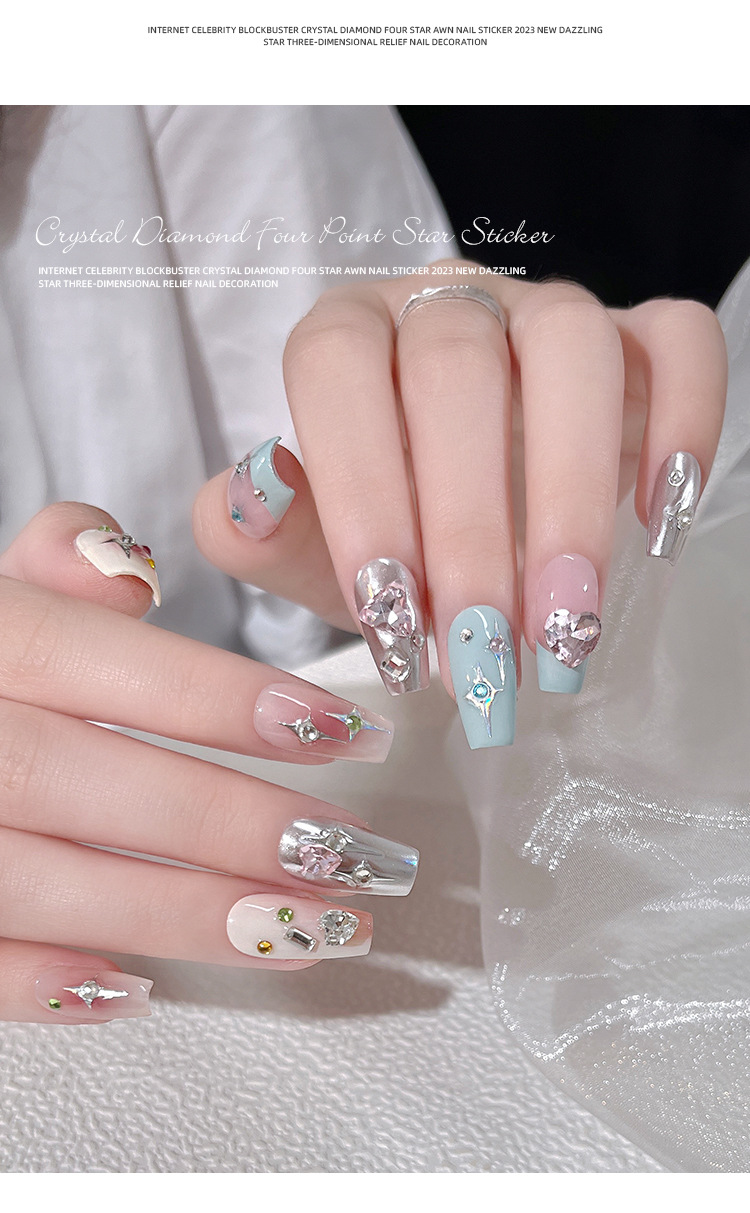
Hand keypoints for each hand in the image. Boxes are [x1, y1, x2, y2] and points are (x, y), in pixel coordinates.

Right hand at [0, 503, 417, 1023]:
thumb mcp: (1, 598)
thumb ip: (58, 562)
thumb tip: (128, 567)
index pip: (94, 658)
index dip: (218, 698)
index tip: (339, 731)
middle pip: (77, 777)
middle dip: (224, 822)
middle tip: (346, 854)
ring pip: (38, 881)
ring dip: (180, 916)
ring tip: (302, 930)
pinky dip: (43, 986)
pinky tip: (139, 990)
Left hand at [194, 260, 726, 745]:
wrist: (471, 520)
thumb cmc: (387, 535)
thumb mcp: (308, 552)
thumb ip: (257, 530)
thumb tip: (251, 495)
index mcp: (346, 337)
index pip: (338, 372)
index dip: (361, 487)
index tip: (388, 617)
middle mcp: (443, 303)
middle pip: (456, 366)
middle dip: (468, 524)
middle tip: (482, 652)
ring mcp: (545, 311)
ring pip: (571, 346)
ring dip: (573, 494)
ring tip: (568, 621)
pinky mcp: (638, 339)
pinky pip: (680, 340)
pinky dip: (685, 422)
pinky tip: (661, 522)